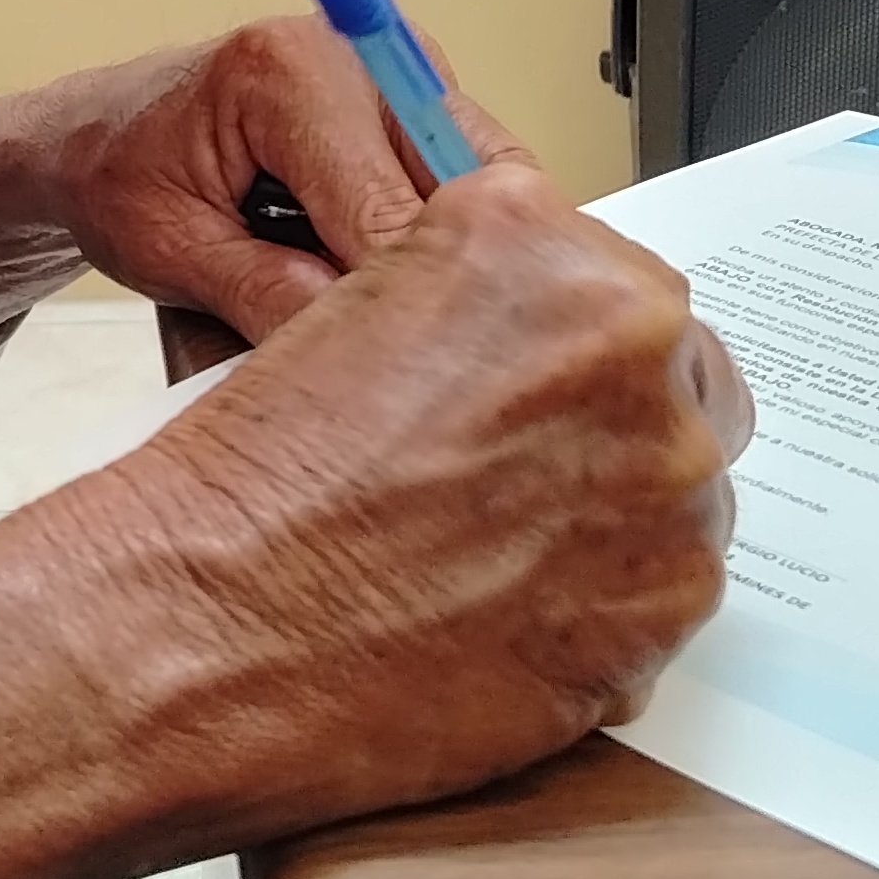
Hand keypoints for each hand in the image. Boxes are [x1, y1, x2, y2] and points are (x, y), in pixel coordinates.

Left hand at [0, 16, 523, 348]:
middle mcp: (362, 53)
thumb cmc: (120, 177)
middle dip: (434, 286)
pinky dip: (444, 244)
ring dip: (447, 265)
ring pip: (479, 191)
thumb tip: (351, 348)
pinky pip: (467, 184)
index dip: (396, 306)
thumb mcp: (167, 248)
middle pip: (456, 195)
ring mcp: (402, 71)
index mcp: (290, 73)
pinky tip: (403, 294)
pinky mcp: (421, 103)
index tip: (392, 381)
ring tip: (394, 335)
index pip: (386, 211)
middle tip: (401, 372)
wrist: (101, 133)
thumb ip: (261, 290)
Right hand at [52, 163, 752, 831]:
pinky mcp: (666, 607)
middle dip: (603, 417)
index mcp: (545, 249)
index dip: (564, 338)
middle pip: (669, 371)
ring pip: (676, 485)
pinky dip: (604, 602)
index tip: (529, 379)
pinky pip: (666, 588)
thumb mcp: (362, 301)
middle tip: (505, 471)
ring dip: (608, 510)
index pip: (609, 275)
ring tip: (486, 553)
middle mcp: (629, 350)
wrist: (202, 629)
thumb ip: (485, 299)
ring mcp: (667, 483)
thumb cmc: (249, 483)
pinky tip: (502, 611)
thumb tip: (548, 343)